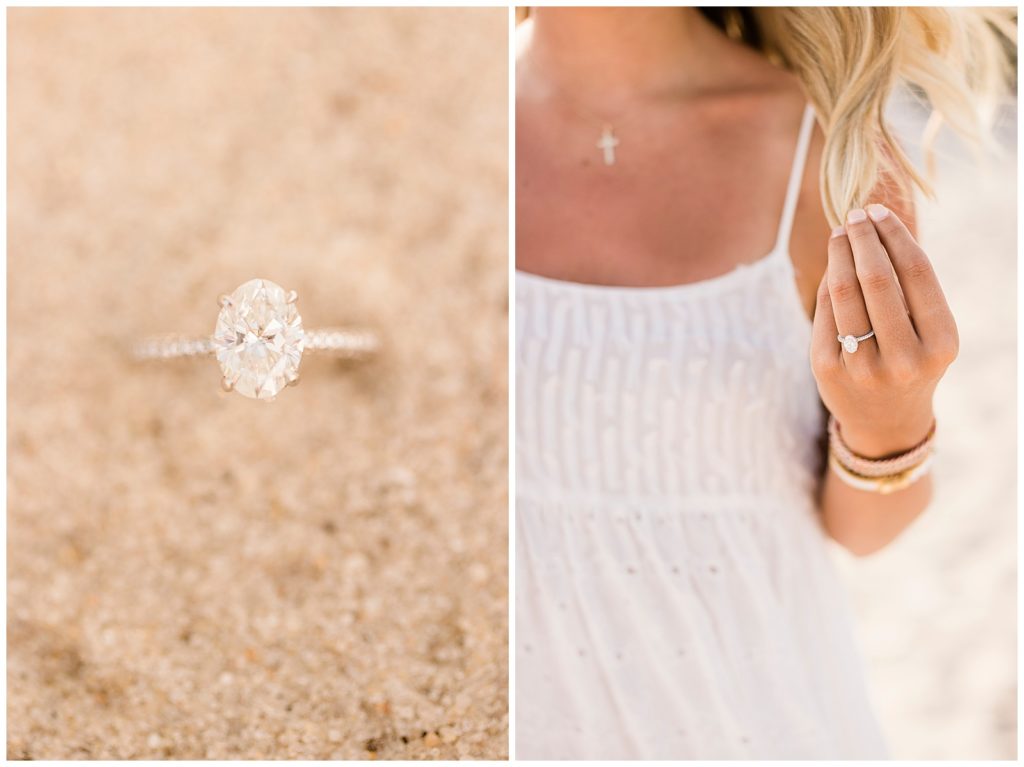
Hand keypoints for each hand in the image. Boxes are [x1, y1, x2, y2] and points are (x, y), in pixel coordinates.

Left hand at [810, 204, 958, 457]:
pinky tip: (832, 268)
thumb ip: (910, 289)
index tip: (878, 211)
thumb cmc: (911, 359)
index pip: (916, 272)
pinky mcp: (828, 369)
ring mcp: (863, 367)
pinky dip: (827, 283)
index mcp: (941, 343)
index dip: (893, 234)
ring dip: (838, 254)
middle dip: (863, 238)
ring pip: (843, 293)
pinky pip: (824, 312)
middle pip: (876, 278)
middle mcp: (905, 358)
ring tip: (839, 234)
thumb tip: (873, 229)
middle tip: (854, 215)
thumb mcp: (928, 332)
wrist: (886, 421)